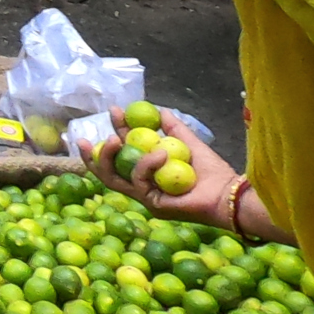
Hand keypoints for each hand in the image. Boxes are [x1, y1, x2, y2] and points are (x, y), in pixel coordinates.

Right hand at [79, 107, 237, 229]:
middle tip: (85, 138)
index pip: (124, 153)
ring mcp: (146, 197)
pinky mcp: (153, 204)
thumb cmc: (212, 173)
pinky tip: (161, 153)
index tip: (114, 111)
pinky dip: (147, 164)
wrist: (227, 193)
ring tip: (116, 137)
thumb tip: (159, 110)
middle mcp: (143, 186)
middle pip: (108, 173)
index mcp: (149, 172)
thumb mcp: (188, 142)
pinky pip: (140, 182)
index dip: (116, 132)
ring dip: (111, 156)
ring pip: (114, 179)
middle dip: (94, 155)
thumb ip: (173, 128)